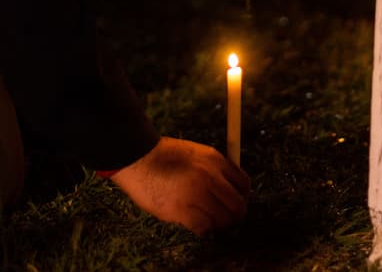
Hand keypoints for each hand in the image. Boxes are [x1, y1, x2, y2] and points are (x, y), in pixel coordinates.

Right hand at [109, 137, 249, 234]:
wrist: (137, 156)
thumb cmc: (162, 156)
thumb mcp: (194, 153)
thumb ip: (213, 169)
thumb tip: (228, 190)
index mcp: (215, 159)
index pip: (244, 184)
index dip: (242, 197)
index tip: (234, 204)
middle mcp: (210, 176)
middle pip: (238, 205)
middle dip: (234, 216)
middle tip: (225, 221)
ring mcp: (196, 193)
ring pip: (222, 219)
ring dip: (216, 224)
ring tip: (206, 220)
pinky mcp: (181, 209)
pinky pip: (203, 227)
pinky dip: (202, 229)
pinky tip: (193, 223)